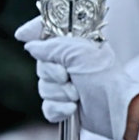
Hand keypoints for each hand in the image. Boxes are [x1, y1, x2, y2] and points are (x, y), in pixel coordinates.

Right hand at [15, 18, 138, 139]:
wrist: (115, 108)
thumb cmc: (104, 77)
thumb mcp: (79, 53)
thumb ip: (52, 46)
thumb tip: (31, 46)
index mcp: (77, 44)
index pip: (51, 30)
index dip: (35, 30)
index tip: (23, 35)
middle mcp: (71, 62)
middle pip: (41, 64)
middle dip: (53, 74)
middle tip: (69, 77)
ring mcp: (68, 83)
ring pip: (43, 87)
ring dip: (58, 93)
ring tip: (77, 94)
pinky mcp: (66, 104)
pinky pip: (47, 106)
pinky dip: (58, 109)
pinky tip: (72, 108)